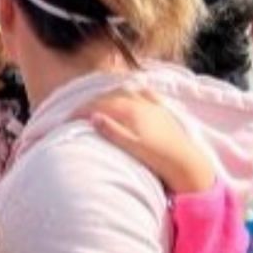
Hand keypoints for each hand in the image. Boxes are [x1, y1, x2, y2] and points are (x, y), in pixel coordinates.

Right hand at [85, 87, 213, 193]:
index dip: (81, 110)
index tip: (68, 118)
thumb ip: (112, 131)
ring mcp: (152, 104)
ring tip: (99, 102)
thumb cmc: (156, 157)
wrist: (185, 161)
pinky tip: (131, 92)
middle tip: (78, 112)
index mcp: (130, 111)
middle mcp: (140, 103)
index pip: (99, 105)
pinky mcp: (162, 109)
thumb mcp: (131, 146)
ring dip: (109, 94)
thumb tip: (93, 117)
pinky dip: (133, 90)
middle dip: (91, 102)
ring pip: (126, 91)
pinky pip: (145, 92)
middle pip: (110, 96)